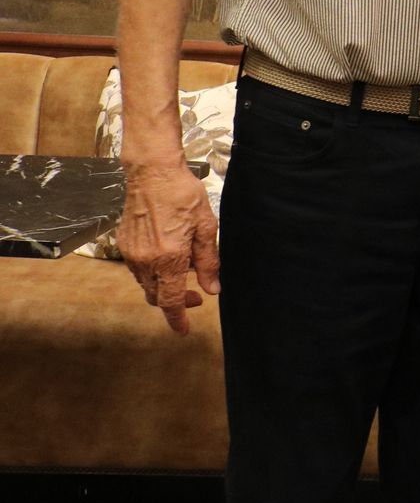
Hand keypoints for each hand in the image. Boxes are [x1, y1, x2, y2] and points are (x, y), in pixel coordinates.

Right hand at [117, 160, 219, 334]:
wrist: (153, 173)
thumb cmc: (184, 195)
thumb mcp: (206, 228)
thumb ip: (209, 262)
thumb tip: (213, 289)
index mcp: (168, 259)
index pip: (170, 301)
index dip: (178, 318)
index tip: (184, 330)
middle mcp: (145, 260)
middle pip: (156, 296)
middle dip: (175, 302)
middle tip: (196, 296)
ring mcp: (131, 253)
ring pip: (146, 283)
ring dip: (164, 286)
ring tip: (186, 270)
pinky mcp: (123, 243)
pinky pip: (138, 268)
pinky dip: (153, 271)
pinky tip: (169, 257)